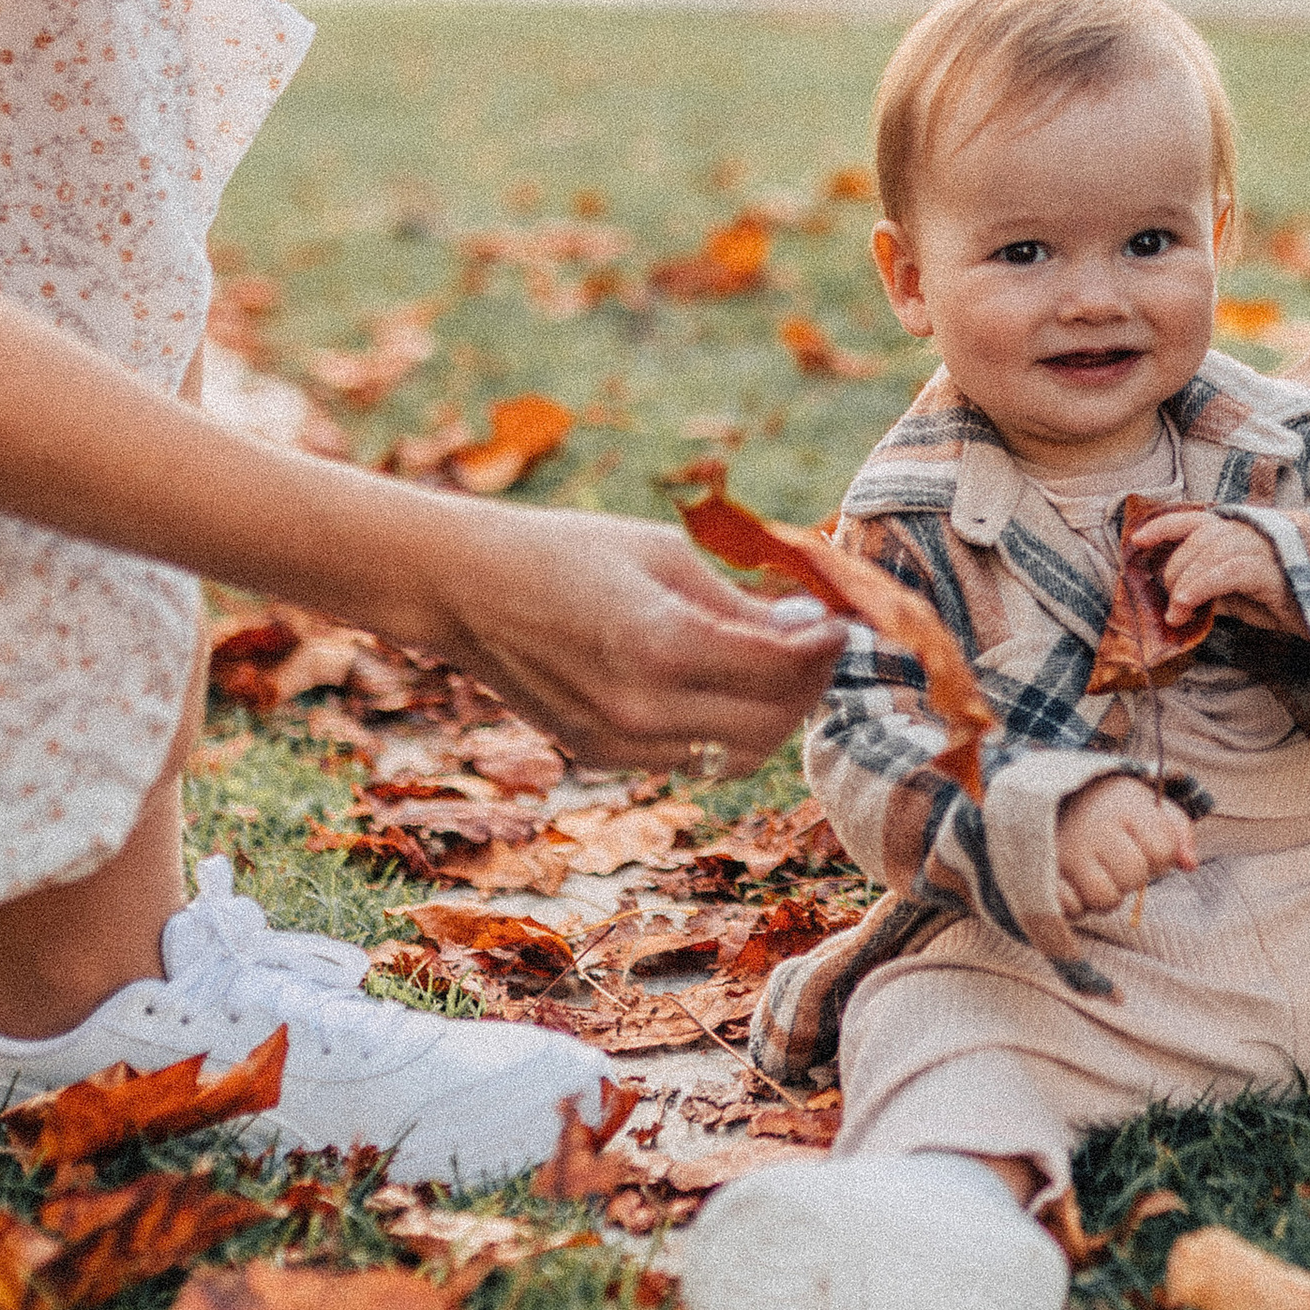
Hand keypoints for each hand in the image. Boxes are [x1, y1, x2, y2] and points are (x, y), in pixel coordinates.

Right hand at [423, 505, 843, 774]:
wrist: (466, 590)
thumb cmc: (569, 553)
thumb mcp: (664, 556)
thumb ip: (741, 602)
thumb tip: (811, 625)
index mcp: (664, 643)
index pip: (784, 666)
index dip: (827, 646)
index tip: (842, 623)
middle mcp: (644, 707)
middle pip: (773, 720)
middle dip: (808, 684)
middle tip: (817, 646)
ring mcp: (621, 741)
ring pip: (739, 751)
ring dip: (770, 713)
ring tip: (773, 667)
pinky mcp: (603, 756)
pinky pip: (692, 756)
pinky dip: (720, 727)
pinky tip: (712, 685)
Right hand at [1055, 775, 1198, 917]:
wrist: (1050, 799)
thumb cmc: (1110, 809)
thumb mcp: (1147, 807)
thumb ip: (1178, 833)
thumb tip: (1190, 865)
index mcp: (1124, 805)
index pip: (1162, 850)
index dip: (1159, 854)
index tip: (1141, 842)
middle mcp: (1093, 827)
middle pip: (1134, 877)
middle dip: (1131, 876)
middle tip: (1115, 861)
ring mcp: (1066, 852)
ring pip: (1104, 899)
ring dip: (1106, 895)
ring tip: (1096, 875)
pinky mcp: (1044, 875)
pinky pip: (1072, 909)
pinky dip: (1076, 904)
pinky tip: (1072, 884)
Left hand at [1128, 505, 1303, 635]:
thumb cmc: (1295, 603)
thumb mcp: (1246, 599)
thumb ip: (1216, 591)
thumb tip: (1182, 598)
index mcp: (1243, 534)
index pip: (1196, 520)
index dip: (1164, 526)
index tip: (1137, 540)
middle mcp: (1252, 533)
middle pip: (1197, 538)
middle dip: (1174, 570)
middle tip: (1171, 604)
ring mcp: (1265, 547)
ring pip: (1209, 550)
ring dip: (1185, 582)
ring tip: (1178, 611)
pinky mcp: (1274, 570)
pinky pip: (1228, 570)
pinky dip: (1202, 585)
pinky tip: (1188, 604)